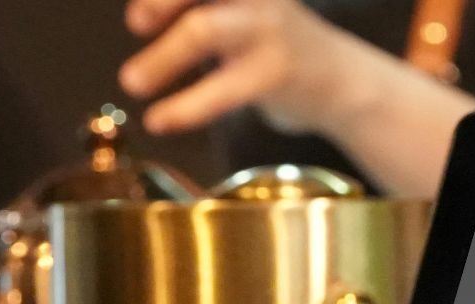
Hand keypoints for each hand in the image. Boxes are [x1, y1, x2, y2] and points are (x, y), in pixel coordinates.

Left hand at [119, 0, 386, 135]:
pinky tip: (161, 120)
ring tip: (131, 83)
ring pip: (203, 30)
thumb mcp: (240, 12)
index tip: (138, 17)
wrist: (344, 82)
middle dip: (159, 2)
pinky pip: (222, 88)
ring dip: (162, 58)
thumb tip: (138, 16)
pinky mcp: (276, 72)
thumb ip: (197, 10)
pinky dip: (186, 106)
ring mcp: (268, 28)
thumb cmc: (278, 44)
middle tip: (136, 24)